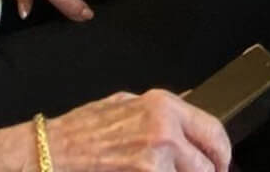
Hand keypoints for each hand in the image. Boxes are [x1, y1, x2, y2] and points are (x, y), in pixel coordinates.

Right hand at [44, 90, 230, 171]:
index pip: (212, 131)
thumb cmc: (81, 131)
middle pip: (206, 167)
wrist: (48, 155)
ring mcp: (154, 164)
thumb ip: (160, 110)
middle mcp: (164, 132)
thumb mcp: (124, 103)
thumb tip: (188, 108)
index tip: (221, 165)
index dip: (221, 154)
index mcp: (163, 107)